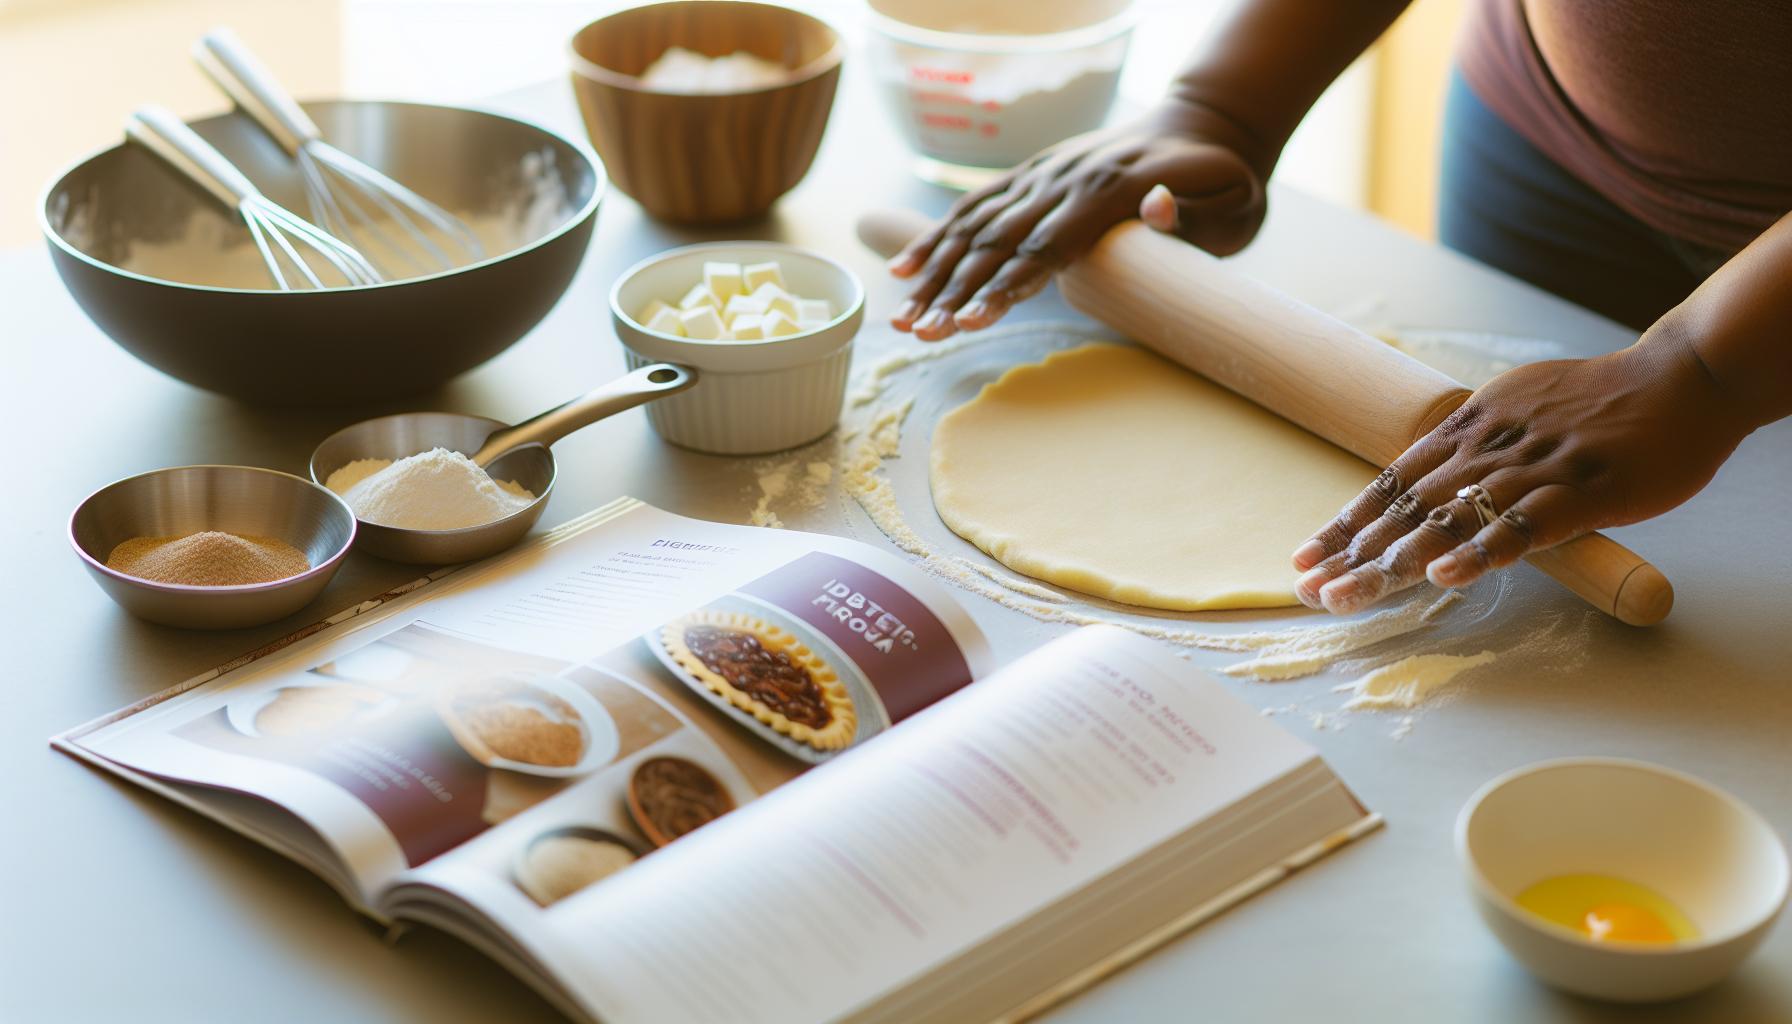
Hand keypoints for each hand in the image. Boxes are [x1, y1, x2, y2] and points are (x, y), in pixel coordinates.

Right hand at [886, 102, 1266, 340]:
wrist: (1206, 123)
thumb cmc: (1225, 182)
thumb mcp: (1233, 202)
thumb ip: (1196, 215)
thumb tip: (1156, 209)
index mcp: (1110, 191)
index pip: (1046, 245)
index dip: (1006, 284)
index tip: (972, 320)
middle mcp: (1065, 180)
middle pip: (997, 241)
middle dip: (953, 291)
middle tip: (920, 334)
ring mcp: (1044, 175)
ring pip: (976, 226)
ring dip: (935, 273)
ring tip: (902, 319)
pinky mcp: (1033, 175)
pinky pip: (975, 206)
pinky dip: (937, 237)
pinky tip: (903, 269)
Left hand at [1289, 334, 1752, 614]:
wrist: (1685, 378)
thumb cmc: (1603, 402)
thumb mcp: (1519, 411)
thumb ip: (1474, 447)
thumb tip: (1433, 482)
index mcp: (1469, 428)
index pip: (1391, 482)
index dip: (1346, 523)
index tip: (1304, 560)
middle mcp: (1488, 446)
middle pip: (1406, 507)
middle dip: (1353, 553)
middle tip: (1311, 592)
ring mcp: (1533, 468)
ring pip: (1448, 519)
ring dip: (1394, 561)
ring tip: (1350, 595)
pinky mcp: (1581, 491)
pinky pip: (1523, 527)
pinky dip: (1481, 552)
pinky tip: (1445, 577)